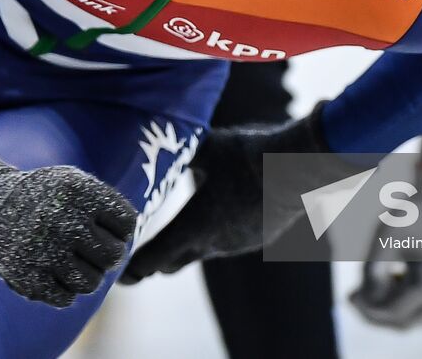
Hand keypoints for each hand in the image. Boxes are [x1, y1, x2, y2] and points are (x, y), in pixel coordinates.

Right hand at [0, 154, 136, 307]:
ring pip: (92, 282)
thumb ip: (108, 203)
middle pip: (113, 256)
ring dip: (85, 275)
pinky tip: (51, 270)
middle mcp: (64, 221)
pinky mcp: (28, 278)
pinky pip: (66, 298)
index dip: (118, 229)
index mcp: (80, 193)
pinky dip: (63, 289)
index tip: (101, 227)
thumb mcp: (74, 182)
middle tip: (88, 249)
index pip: (126, 224)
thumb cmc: (43, 196)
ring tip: (70, 260)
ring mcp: (45, 251)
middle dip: (105, 255)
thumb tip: (131, 236)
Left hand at [123, 104, 361, 281]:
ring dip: (191, 243)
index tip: (121, 274)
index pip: (153, 259)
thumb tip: (166, 145)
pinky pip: (230, 241)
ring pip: (204, 251)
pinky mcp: (260, 239)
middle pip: (174, 263)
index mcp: (194, 226)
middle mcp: (214, 243)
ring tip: (181, 227)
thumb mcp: (210, 148)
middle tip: (141, 257)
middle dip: (157, 259)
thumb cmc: (249, 155)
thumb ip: (185, 153)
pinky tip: (224, 211)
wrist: (300, 168)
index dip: (133, 269)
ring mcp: (238, 244)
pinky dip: (219, 233)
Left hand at [349, 220, 421, 329]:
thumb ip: (371, 270)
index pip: (394, 314)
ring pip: (418, 321)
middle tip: (358, 294)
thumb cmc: (415, 215)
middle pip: (406, 324)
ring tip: (391, 273)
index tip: (350, 296)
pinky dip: (415, 302)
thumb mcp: (385, 235)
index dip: (367, 309)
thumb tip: (364, 302)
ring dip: (398, 306)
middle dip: (379, 311)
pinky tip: (407, 275)